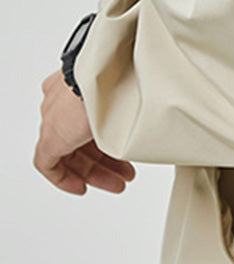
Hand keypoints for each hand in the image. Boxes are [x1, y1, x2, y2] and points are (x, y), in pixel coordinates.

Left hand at [34, 71, 135, 194]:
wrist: (110, 76)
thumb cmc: (124, 78)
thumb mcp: (130, 94)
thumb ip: (129, 109)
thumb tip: (154, 119)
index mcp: (76, 87)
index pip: (87, 123)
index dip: (106, 144)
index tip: (120, 157)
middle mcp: (61, 102)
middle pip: (80, 141)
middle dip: (105, 162)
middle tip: (124, 176)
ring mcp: (53, 119)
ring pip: (69, 153)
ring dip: (94, 172)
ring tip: (116, 184)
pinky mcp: (49, 138)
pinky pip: (49, 164)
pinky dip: (65, 178)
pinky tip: (80, 187)